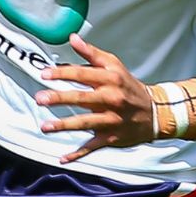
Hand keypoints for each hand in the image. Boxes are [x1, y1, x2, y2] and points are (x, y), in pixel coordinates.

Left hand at [34, 33, 153, 162]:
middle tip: (40, 98)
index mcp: (110, 79)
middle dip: (60, 98)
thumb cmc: (129, 86)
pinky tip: (62, 158)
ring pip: (85, 123)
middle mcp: (111, 99)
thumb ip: (91, 53)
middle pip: (82, 98)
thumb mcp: (114, 66)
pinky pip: (92, 147)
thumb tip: (73, 38)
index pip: (83, 74)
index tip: (44, 74)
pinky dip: (78, 154)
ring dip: (64, 126)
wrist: (155, 113)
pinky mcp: (111, 138)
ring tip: (45, 127)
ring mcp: (111, 120)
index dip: (63, 73)